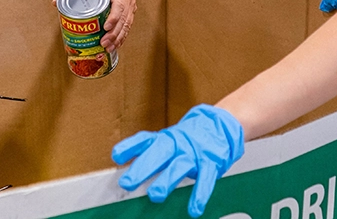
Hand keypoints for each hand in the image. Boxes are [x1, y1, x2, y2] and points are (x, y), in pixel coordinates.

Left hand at [80, 0, 135, 51]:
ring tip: (108, 47)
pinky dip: (122, 35)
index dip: (114, 17)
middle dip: (114, 33)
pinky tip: (115, 44)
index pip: (119, 4)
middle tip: (104, 43)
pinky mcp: (130, 9)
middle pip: (124, 17)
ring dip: (119, 37)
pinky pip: (128, 24)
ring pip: (127, 23)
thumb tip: (55, 3)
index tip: (105, 28)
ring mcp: (130, 3)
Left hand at [112, 104, 244, 217]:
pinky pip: (206, 179)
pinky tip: (194, 209)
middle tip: (127, 182)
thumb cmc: (186, 140)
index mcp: (164, 139)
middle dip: (143, 167)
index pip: (145, 140)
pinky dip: (200, 194)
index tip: (116, 155)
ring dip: (167, 181)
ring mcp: (194, 154)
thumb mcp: (165, 142)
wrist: (219, 126)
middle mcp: (178, 144)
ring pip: (179, 166)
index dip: (130, 147)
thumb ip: (145, 152)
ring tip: (155, 196)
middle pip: (159, 153)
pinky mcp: (211, 163)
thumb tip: (118, 160)